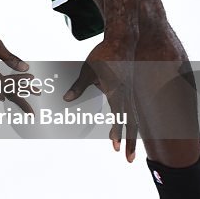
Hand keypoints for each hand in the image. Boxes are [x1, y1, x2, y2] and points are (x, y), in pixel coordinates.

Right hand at [0, 21, 37, 114]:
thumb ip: (11, 58)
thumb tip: (25, 67)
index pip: (9, 83)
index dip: (22, 82)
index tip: (33, 78)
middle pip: (4, 94)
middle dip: (20, 101)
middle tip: (31, 113)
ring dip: (10, 94)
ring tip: (22, 98)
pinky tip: (3, 92)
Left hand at [63, 38, 137, 160]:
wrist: (124, 38)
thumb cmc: (104, 53)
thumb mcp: (87, 70)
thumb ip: (78, 86)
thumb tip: (66, 99)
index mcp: (116, 90)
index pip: (118, 116)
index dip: (117, 132)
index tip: (115, 146)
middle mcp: (126, 93)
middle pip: (131, 123)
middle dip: (129, 142)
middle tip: (128, 160)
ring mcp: (131, 92)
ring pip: (133, 119)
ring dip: (131, 136)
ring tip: (128, 153)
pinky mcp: (131, 89)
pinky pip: (132, 110)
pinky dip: (129, 124)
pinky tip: (125, 131)